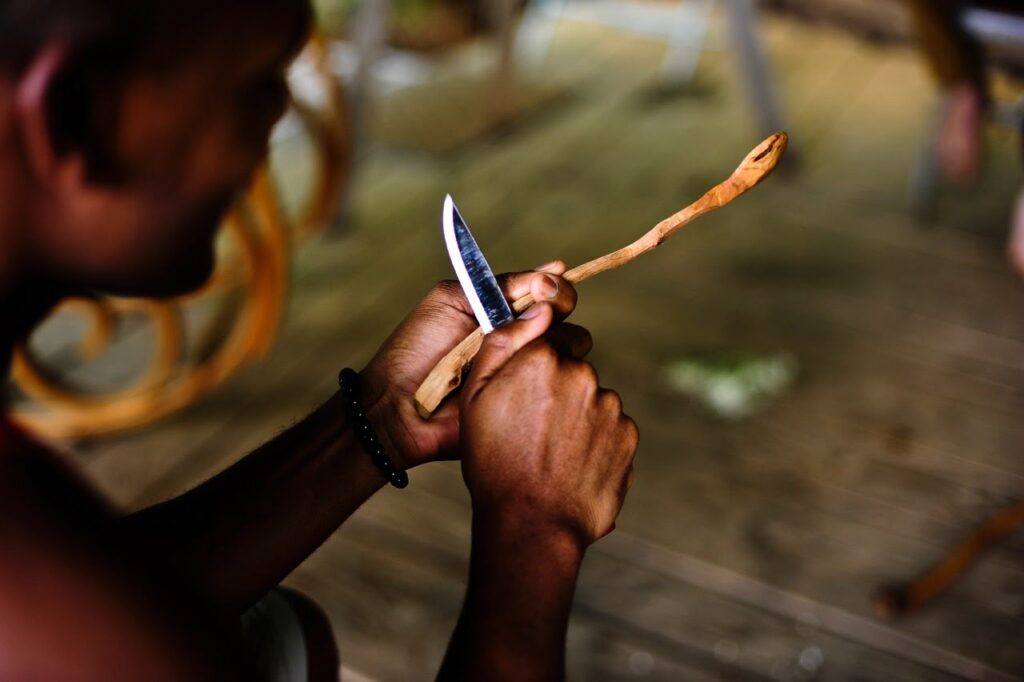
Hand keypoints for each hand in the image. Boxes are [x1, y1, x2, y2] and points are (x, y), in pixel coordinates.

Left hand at [358, 262, 578, 469]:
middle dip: (557, 308)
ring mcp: (527, 371)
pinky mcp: (529, 401)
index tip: (546, 286)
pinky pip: (558, 382)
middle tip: (535, 318)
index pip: (547, 291)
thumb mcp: (453, 299)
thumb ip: (500, 284)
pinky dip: (547, 372)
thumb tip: (555, 270)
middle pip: (565, 316)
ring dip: (548, 342)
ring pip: (570, 347)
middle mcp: (521, 339)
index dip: (553, 286)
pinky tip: (520, 375)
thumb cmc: (417, 349)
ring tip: (512, 352)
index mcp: (504, 312)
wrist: (400, 404)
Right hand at [459, 303, 638, 548]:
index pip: (559, 334)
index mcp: (544, 358)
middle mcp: (583, 375)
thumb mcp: (476, 396)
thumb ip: (503, 342)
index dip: (545, 358)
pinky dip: (598, 442)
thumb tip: (535, 309)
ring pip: (595, 401)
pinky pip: (612, 429)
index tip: (533, 384)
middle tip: (536, 427)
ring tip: (552, 453)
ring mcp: (610, 407)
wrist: (531, 522)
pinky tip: (572, 465)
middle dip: (562, 388)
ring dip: (580, 418)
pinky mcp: (628, 437)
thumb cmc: (494, 461)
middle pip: (578, 369)